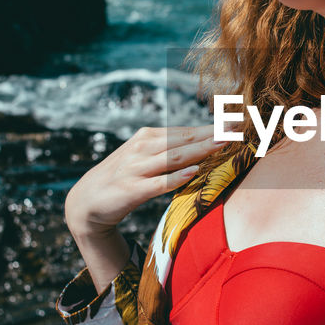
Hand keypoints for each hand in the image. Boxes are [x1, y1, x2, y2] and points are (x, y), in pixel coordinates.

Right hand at [64, 124, 224, 237]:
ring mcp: (136, 168)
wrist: (86, 202)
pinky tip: (194, 172)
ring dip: (200, 149)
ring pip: (174, 157)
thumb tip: (202, 144)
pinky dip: (176, 177)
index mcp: (147, 137)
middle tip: (239, 128)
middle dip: (213, 133)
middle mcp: (142, 148)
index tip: (236, 123)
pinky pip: (158, 183)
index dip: (212, 127)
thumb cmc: (122, 177)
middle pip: (184, 140)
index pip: (185, 131)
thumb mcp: (143, 158)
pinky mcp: (131, 190)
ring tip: (223, 143)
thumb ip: (169, 151)